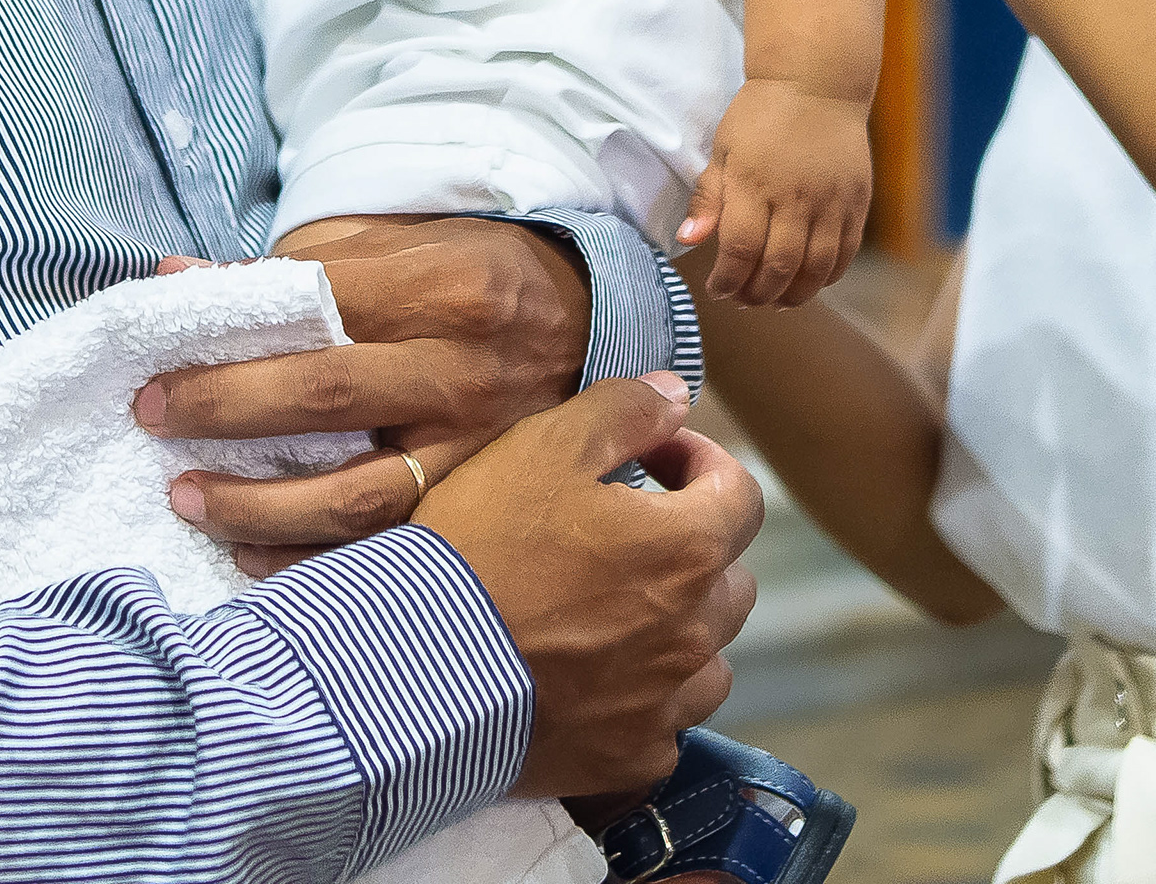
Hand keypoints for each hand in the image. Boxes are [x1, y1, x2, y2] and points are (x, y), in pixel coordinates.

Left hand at [139, 219, 588, 571]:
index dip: (227, 342)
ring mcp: (475, 446)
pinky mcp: (481, 503)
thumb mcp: (395, 244)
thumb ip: (291, 267)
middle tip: (151, 421)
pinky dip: (315, 561)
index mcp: (436, 287)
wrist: (589, 321)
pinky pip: (390, 546)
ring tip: (186, 499)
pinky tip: (253, 558)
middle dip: (222, 413)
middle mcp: (458, 368)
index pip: (309, 311)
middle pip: (323, 398)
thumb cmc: (470, 275)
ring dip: (258, 507)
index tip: (157, 366)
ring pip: (357, 496)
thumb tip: (179, 285)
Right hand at [415, 372, 760, 797]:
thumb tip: (676, 396)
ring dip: (681, 630)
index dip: (701, 463)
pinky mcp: (631, 759)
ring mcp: (666, 703)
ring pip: (709, 660)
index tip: (654, 458)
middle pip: (731, 580)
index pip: (740, 495)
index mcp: (687, 548)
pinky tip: (598, 685)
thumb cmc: (481, 544)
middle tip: (628, 535)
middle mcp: (695, 631)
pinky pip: (666, 727)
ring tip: (620, 614)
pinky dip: (646, 703)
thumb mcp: (542, 446)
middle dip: (694, 548)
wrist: (415, 665)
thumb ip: (623, 412)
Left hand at [676, 78, 869, 307]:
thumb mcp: (724, 149)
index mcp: (754, 183)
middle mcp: (796, 197)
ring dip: (793, 295)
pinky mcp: (857, 202)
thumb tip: (689, 241)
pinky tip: (808, 282)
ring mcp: (831, 201)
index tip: (717, 288)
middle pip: (779, 267)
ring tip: (775, 301)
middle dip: (757, 294)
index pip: (740, 249)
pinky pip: (846, 254)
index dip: (727, 280)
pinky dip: (827, 277)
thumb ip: (709, 198)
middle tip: (744, 300)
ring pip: (816, 268)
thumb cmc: (761, 115)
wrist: (816, 83)